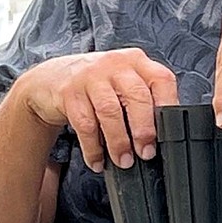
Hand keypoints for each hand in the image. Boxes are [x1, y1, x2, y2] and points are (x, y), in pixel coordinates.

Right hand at [15, 49, 178, 170]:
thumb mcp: (124, 81)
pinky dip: (93, 148)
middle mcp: (115, 64)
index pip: (162, 79)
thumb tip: (163, 134)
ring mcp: (91, 76)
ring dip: (118, 142)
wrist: (52, 78)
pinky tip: (98, 160)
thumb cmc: (98, 84)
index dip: (169, 106)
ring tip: (123, 160)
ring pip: (110, 112)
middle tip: (145, 152)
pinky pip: (85, 125)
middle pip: (136, 96)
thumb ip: (145, 99)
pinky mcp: (70, 92)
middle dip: (143, 129)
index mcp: (137, 62)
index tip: (168, 132)